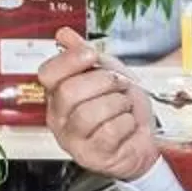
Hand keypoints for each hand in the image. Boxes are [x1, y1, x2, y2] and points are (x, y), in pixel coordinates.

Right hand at [36, 28, 157, 179]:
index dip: (70, 60)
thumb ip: (84, 54)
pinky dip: (126, 123)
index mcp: (57, 95)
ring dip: (117, 104)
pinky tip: (127, 125)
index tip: (92, 55)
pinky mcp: (92, 156)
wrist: (143, 138)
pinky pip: (109, 131)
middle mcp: (59, 118)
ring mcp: (73, 140)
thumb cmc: (122, 108)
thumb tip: (63, 34)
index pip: (48, 74)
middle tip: (119, 85)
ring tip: (124, 107)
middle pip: (69, 91)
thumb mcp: (106, 73)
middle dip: (104, 82)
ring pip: (89, 113)